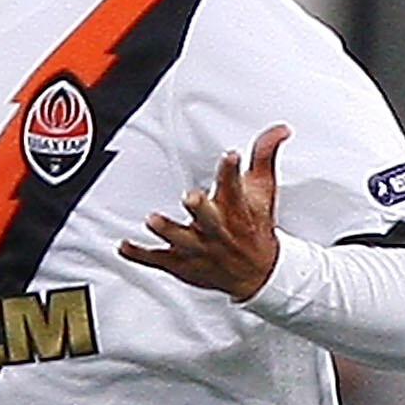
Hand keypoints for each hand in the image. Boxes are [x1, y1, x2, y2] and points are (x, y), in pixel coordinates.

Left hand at [119, 124, 287, 300]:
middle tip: (192, 197)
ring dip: (168, 230)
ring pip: (181, 240)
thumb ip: (264, 155)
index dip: (232, 171)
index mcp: (236, 209)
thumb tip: (279, 130)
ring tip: (153, 220)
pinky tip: (124, 245)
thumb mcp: (263, 190)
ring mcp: (198, 248)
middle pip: (209, 218)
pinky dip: (139, 254)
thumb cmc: (254, 228)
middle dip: (201, 208)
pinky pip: (158, 260)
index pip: (236, 187)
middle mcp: (217, 230)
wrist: (256, 274)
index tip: (230, 155)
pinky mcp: (182, 263)